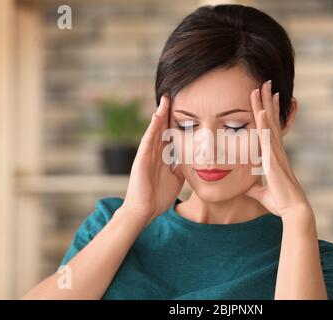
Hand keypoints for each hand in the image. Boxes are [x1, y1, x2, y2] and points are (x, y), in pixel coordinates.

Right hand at [118, 96, 184, 224]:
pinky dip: (153, 125)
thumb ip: (181, 169)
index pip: (171, 137)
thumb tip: (191, 162)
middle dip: (168, 114)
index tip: (186, 110)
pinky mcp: (142, 157)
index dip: (177, 124)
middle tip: (174, 96)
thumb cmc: (158, 198)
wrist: (145, 211)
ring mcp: (147, 154)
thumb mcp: (176, 180)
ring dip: (160, 114)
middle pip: (163, 129)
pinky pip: (149, 138)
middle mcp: (154, 153)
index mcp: (162, 158)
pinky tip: (158, 113)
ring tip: (166, 99)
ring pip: (155, 129)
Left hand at [246, 80, 310, 217]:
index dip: (267, 113)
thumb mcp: (262, 193)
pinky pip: (269, 139)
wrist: (292, 209)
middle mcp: (277, 150)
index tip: (265, 99)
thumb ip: (254, 187)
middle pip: (271, 120)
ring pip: (270, 124)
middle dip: (267, 101)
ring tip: (264, 87)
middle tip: (265, 83)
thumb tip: (247, 187)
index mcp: (275, 155)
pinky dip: (266, 124)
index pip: (270, 129)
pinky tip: (263, 111)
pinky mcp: (274, 160)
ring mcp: (276, 153)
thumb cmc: (280, 202)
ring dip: (266, 105)